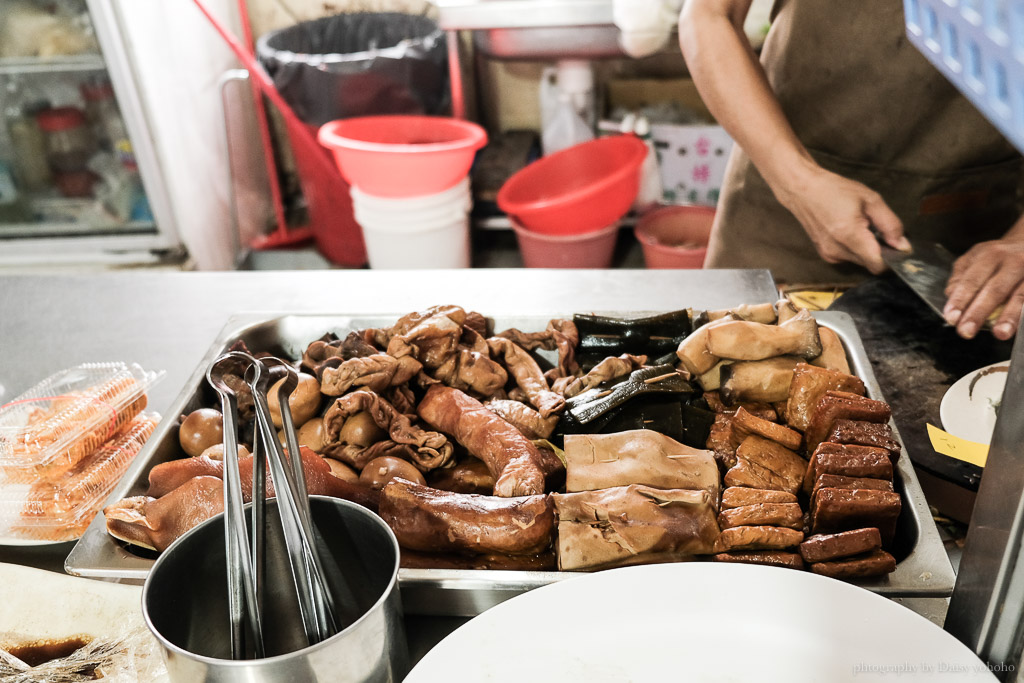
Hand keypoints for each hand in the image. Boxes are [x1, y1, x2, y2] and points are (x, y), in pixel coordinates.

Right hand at [777, 167, 908, 273]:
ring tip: (861, 227)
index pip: (878, 265)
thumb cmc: (835, 190)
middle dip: (880, 251)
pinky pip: (848, 258)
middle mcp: (837, 251)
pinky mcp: (825, 254)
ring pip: (860, 261)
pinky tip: (849, 231)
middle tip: (878, 228)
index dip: (892, 258)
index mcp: (850, 236)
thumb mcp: (870, 199)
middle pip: (870, 264)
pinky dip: (855, 248)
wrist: (801, 190)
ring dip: (867, 249)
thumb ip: (890, 223)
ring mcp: (829, 255)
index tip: (897, 245)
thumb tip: (902, 244)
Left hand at [944, 237, 1023, 339]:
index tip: (951, 318)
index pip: (971, 280)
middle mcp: (1013, 262)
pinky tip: (1017, 328)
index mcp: (990, 255)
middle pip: (994, 289)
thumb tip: (951, 296)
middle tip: (966, 332)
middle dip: (979, 312)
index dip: (960, 300)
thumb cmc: (998, 256)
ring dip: (1009, 317)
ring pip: (1020, 297)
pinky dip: (1023, 315)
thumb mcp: (976, 257)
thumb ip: (961, 276)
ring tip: (1000, 334)